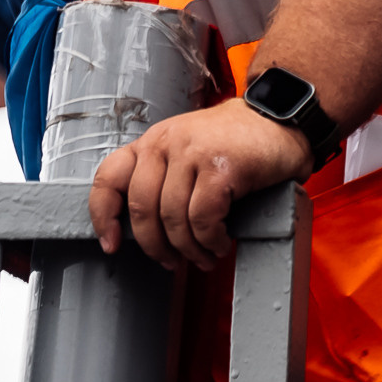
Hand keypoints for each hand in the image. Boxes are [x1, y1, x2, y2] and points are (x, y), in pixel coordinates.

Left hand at [88, 100, 312, 270]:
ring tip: (204, 256)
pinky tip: (220, 243)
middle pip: (141, 208)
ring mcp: (192, 152)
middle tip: (171, 262)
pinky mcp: (220, 167)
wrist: (279, 120)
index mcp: (152, 142)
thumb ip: (163, 176)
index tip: (110, 244)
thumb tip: (143, 228)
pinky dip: (210, 240)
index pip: (108, 178)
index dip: (103, 216)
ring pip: (172, 218)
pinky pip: (203, 218)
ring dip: (188, 249)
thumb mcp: (186, 150)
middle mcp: (165, 142)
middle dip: (154, 245)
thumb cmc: (233, 143)